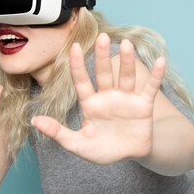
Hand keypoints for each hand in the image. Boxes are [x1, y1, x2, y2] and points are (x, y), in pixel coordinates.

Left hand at [31, 33, 165, 163]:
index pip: (82, 81)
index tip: (74, 47)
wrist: (129, 156)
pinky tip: (159, 61)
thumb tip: (34, 121)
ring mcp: (126, 99)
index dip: (78, 65)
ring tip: (125, 44)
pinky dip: (155, 76)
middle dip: (102, 56)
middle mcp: (107, 96)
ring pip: (125, 76)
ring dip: (127, 61)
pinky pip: (150, 88)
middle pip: (104, 73)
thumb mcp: (77, 144)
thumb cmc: (102, 149)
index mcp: (90, 104)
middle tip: (101, 37)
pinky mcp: (143, 105)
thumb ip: (58, 133)